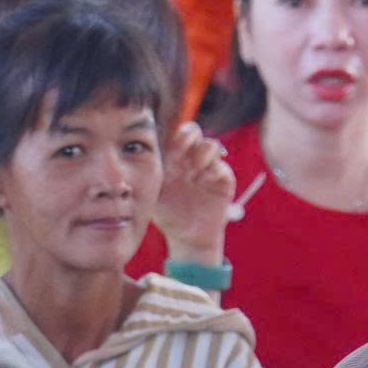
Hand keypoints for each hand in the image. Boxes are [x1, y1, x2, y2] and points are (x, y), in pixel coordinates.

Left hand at [157, 123, 237, 263]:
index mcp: (175, 157)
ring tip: (192, 174)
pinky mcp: (224, 181)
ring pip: (211, 145)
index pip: (176, 134)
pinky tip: (201, 183)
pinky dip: (212, 172)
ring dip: (201, 156)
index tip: (168, 155)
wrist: (187, 236)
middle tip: (180, 157)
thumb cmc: (166, 214)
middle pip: (194, 131)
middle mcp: (192, 158)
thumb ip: (152, 171)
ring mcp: (209, 168)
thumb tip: (143, 151)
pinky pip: (222, 167)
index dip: (173, 138)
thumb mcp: (153, 191)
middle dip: (188, 138)